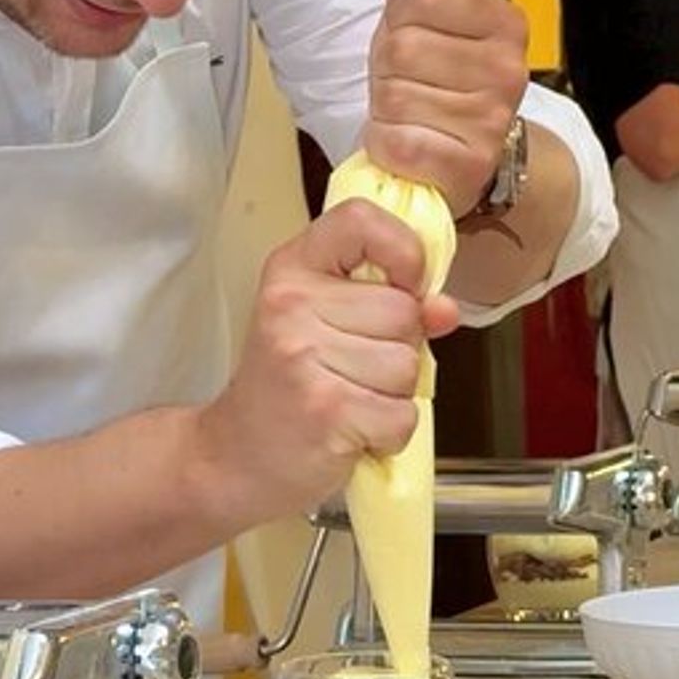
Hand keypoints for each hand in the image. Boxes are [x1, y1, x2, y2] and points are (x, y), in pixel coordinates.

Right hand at [195, 200, 460, 520]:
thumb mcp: (322, 326)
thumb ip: (386, 304)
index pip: (362, 220)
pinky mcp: (325, 409)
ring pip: (408, 366)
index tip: (402, 283)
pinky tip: (350, 431)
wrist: (234, 459)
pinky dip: (387, 435)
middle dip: (399, 349)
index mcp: (292, 271)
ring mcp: (304, 356)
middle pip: (405, 311)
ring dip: (392, 396)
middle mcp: (292, 305)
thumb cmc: (283, 391)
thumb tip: (444, 308)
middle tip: (352, 369)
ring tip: (348, 400)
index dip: (403, 250)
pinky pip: (402, 416)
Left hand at [363, 0, 528, 216]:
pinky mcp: (469, 166)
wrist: (455, 158)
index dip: (402, 15)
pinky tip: (407, 144)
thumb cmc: (432, 80)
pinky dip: (386, 144)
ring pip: (395, 95)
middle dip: (388, 66)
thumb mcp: (417, 22)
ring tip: (408, 113)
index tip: (413, 34)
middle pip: (404, 46)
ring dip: (386, 107)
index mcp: (505, 23)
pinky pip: (398, 142)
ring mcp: (492, 121)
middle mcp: (509, 70)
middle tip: (407, 82)